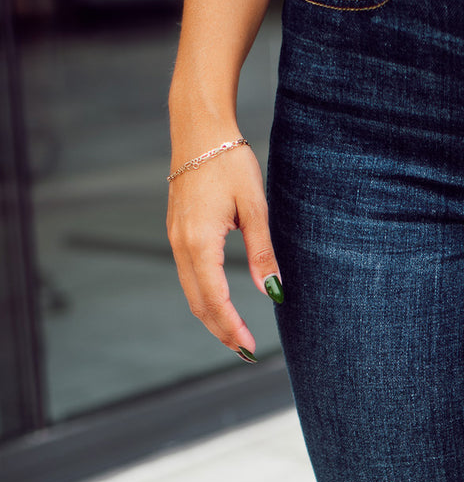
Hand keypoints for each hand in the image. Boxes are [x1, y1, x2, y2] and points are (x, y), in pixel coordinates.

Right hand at [166, 139, 282, 359]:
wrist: (199, 130)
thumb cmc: (229, 162)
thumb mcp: (255, 206)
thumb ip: (262, 252)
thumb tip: (272, 291)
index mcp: (199, 242)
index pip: (215, 299)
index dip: (232, 327)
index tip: (251, 348)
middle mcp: (180, 244)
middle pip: (198, 303)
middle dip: (221, 330)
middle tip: (245, 352)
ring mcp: (175, 238)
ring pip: (191, 291)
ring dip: (212, 317)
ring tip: (235, 335)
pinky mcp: (177, 232)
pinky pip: (188, 275)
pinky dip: (204, 297)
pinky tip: (220, 305)